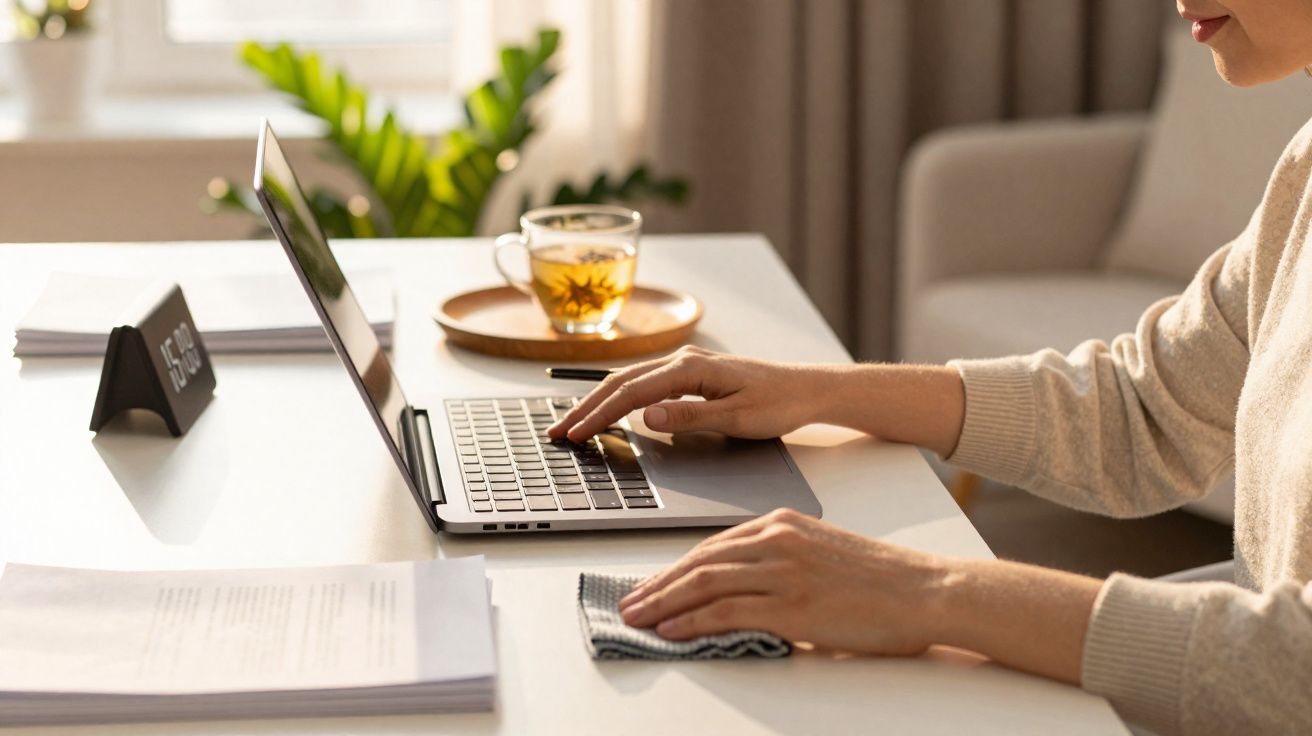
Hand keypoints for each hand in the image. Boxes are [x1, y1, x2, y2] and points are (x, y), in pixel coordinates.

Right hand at [548, 346, 829, 442]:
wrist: (808, 389)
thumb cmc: (779, 404)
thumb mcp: (736, 418)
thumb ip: (689, 417)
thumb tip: (646, 416)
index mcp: (691, 369)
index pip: (631, 393)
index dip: (598, 415)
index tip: (575, 433)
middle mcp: (684, 361)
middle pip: (621, 382)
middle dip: (586, 407)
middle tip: (558, 431)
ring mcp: (687, 365)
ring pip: (630, 380)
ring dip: (599, 401)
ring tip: (574, 422)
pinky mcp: (692, 374)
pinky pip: (645, 382)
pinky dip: (619, 396)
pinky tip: (608, 409)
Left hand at [618, 508, 950, 655]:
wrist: (924, 590)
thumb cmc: (879, 579)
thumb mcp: (820, 553)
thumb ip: (778, 562)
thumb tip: (738, 589)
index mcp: (781, 524)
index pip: (711, 546)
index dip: (674, 569)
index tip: (651, 585)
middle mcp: (776, 540)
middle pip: (699, 562)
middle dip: (658, 585)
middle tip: (629, 603)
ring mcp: (783, 571)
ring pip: (704, 584)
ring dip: (664, 603)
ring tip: (637, 619)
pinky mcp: (793, 604)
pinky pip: (728, 611)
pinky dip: (693, 621)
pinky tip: (672, 631)